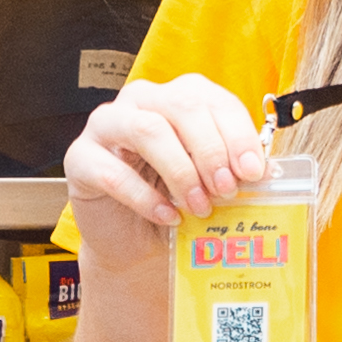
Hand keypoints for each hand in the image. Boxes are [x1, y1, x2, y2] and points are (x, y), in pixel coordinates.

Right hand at [63, 69, 267, 251]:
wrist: (136, 243)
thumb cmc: (176, 203)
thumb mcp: (210, 182)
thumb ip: (231, 168)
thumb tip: (262, 170)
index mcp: (176, 98)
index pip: (211, 99)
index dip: (237, 134)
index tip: (253, 171)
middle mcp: (140, 102)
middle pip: (180, 106)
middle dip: (211, 150)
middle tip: (227, 190)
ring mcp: (104, 126)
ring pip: (147, 129)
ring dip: (181, 171)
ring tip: (199, 207)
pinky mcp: (79, 159)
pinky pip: (113, 173)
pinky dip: (146, 198)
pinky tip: (168, 217)